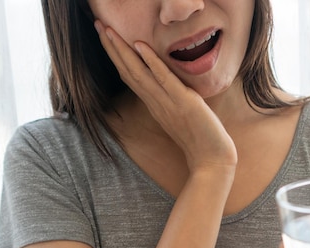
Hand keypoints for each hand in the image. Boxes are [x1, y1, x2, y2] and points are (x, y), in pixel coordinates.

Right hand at [94, 21, 236, 173]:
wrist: (212, 160)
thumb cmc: (200, 139)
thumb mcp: (180, 115)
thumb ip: (170, 100)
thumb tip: (167, 87)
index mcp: (154, 104)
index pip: (130, 76)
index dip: (116, 56)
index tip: (105, 36)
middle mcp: (156, 102)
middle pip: (127, 71)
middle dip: (112, 47)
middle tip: (97, 24)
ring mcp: (168, 102)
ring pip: (138, 73)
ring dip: (122, 50)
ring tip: (108, 29)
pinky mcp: (184, 102)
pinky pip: (164, 79)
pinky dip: (151, 62)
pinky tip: (140, 45)